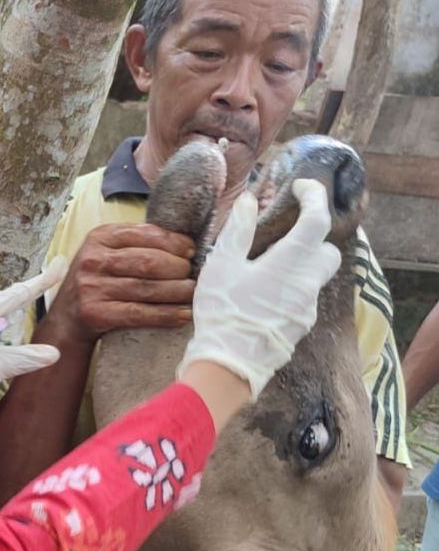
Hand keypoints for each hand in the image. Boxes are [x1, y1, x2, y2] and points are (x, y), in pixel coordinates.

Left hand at [0, 262, 67, 435]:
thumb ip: (23, 359)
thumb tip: (54, 353)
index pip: (16, 295)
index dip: (41, 282)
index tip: (60, 264)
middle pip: (5, 300)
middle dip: (27, 293)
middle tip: (51, 278)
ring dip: (12, 311)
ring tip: (30, 302)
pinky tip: (2, 333)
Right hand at [45, 223, 195, 343]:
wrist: (66, 318)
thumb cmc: (96, 281)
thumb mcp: (107, 253)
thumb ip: (136, 244)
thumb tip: (184, 244)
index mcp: (99, 237)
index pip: (143, 234)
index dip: (173, 242)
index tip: (191, 251)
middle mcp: (93, 260)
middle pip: (148, 262)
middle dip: (178, 268)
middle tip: (193, 275)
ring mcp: (91, 287)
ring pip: (147, 288)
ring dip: (177, 292)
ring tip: (192, 292)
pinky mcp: (95, 312)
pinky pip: (139, 313)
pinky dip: (165, 314)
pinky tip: (182, 314)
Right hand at [178, 180, 340, 401]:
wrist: (230, 364)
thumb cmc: (223, 310)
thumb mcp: (222, 265)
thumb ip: (239, 230)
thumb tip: (251, 201)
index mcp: (290, 262)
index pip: (317, 221)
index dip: (314, 198)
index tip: (301, 186)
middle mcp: (308, 283)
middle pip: (328, 251)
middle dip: (314, 236)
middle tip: (288, 231)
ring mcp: (307, 308)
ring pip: (315, 276)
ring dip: (299, 264)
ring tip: (267, 265)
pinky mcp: (300, 326)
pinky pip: (303, 298)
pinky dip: (290, 287)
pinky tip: (263, 294)